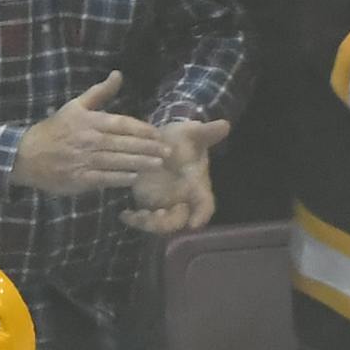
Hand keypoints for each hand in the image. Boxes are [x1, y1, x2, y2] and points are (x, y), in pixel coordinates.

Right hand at [11, 71, 170, 196]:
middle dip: (149, 148)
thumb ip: (99, 92)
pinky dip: (121, 178)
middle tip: (168, 152)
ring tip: (158, 164)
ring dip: (141, 163)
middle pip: (126, 144)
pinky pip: (106, 179)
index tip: (159, 134)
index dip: (143, 130)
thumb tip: (118, 75)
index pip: (123, 124)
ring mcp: (86, 161)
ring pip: (119, 162)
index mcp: (91, 121)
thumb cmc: (54, 130)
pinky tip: (135, 177)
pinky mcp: (81, 179)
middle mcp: (91, 140)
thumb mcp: (75, 106)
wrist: (27, 155)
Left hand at [119, 117, 230, 235]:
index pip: (205, 205)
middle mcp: (183, 201)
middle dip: (169, 223)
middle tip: (158, 216)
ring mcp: (165, 206)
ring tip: (139, 215)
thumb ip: (207, 133)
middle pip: (180, 221)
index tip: (195, 223)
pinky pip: (142, 221)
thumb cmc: (183, 140)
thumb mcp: (193, 134)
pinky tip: (124, 214)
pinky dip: (134, 220)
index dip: (202, 215)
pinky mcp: (148, 206)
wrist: (164, 143)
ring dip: (149, 223)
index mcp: (197, 186)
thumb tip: (225, 125)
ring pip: (160, 225)